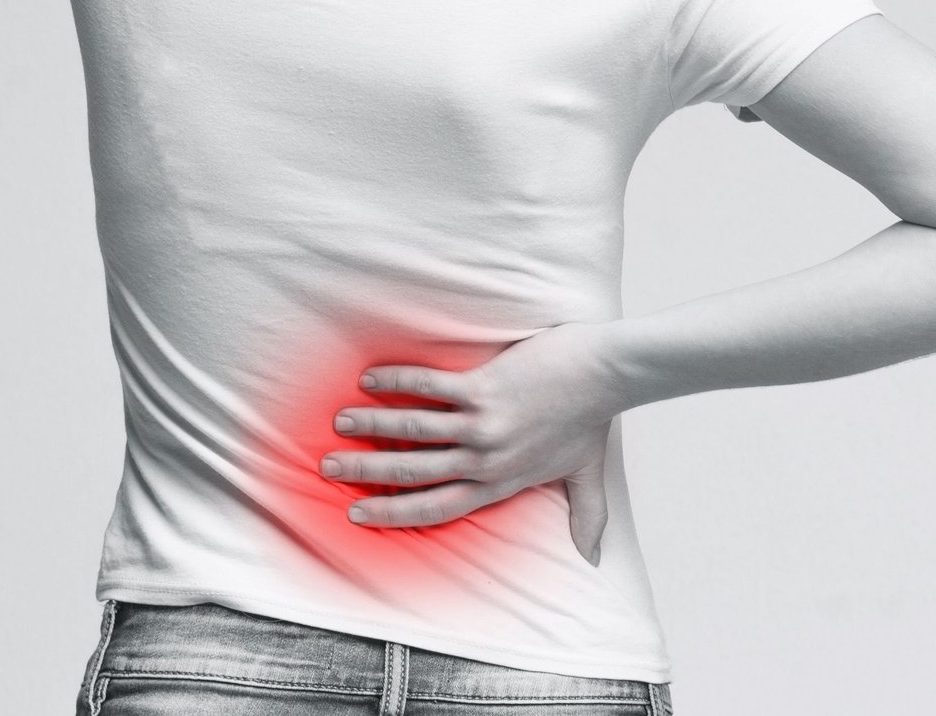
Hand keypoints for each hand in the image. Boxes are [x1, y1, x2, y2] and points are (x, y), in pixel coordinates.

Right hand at [320, 322, 628, 564]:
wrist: (605, 375)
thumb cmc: (592, 420)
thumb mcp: (587, 476)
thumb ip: (587, 519)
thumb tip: (595, 561)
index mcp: (501, 482)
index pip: (437, 507)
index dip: (394, 513)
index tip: (359, 514)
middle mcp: (486, 459)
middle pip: (414, 472)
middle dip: (366, 472)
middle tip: (329, 468)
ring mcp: (483, 424)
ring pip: (414, 430)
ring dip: (372, 425)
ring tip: (340, 421)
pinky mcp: (485, 388)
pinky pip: (431, 387)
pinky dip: (398, 382)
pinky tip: (370, 379)